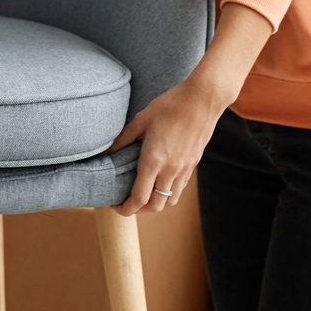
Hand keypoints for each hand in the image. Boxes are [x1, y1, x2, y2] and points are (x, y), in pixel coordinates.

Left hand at [108, 2, 268, 216]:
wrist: (203, 99)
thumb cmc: (170, 105)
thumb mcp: (141, 119)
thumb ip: (123, 139)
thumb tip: (107, 152)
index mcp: (154, 161)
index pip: (139, 198)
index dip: (125, 209)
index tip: (115, 206)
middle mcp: (170, 170)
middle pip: (155, 206)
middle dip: (138, 210)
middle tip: (126, 202)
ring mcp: (184, 169)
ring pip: (169, 200)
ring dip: (155, 203)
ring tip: (143, 194)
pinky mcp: (192, 164)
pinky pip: (179, 188)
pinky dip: (168, 192)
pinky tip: (160, 181)